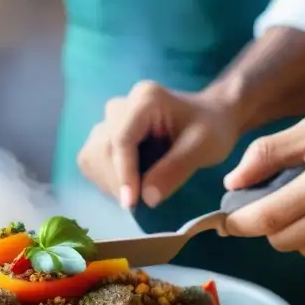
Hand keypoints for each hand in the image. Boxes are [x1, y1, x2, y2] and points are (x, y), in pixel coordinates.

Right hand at [76, 81, 239, 208]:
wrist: (211, 117)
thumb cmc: (211, 129)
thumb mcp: (204, 147)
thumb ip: (176, 170)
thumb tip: (147, 198)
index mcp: (146, 99)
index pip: (122, 138)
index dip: (123, 173)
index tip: (130, 203)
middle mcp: (122, 105)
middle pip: (103, 148)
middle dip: (116, 181)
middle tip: (137, 205)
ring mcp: (110, 119)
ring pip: (92, 154)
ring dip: (108, 181)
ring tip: (133, 194)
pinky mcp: (105, 133)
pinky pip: (92, 159)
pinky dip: (104, 178)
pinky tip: (127, 185)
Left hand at [222, 113, 304, 257]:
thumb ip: (269, 153)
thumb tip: (231, 183)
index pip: (265, 219)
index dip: (237, 223)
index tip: (223, 219)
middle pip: (276, 239)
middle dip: (263, 223)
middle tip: (267, 199)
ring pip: (295, 248)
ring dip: (287, 230)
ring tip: (303, 200)